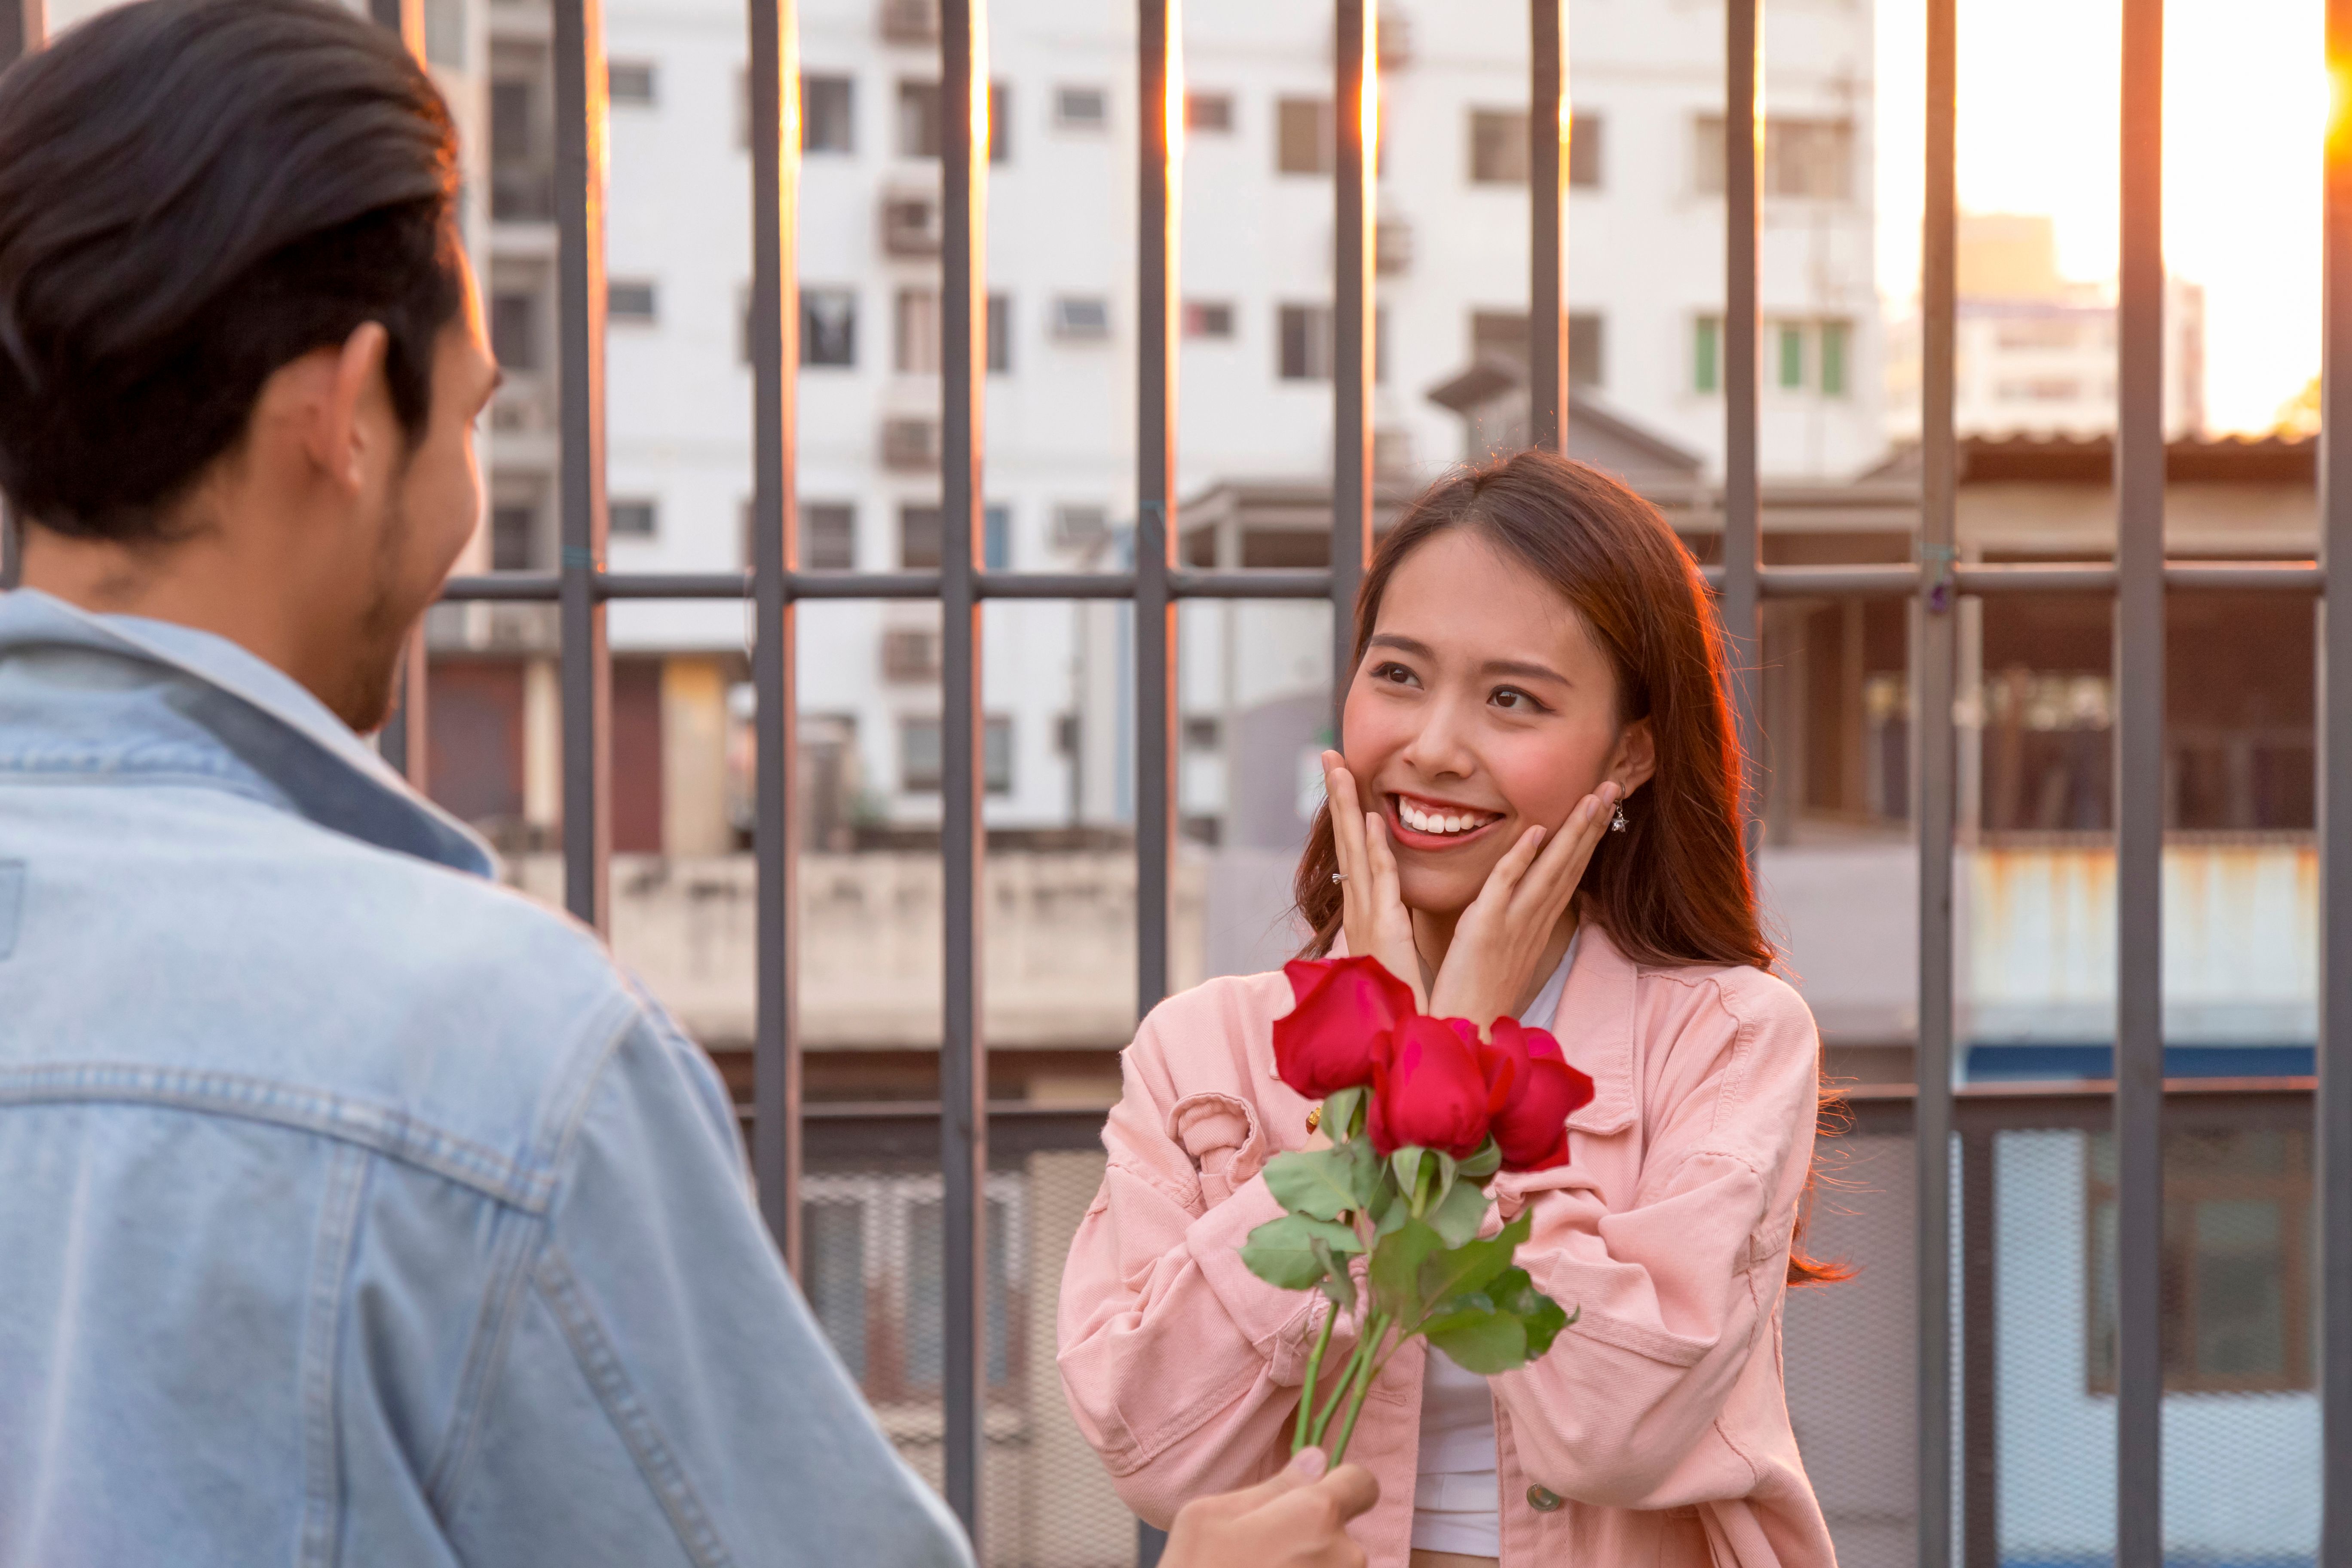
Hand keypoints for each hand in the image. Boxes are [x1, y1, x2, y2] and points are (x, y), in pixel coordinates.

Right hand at [1159, 1447, 1379, 1567]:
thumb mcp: (1213, 1516)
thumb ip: (1273, 1486)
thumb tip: (1315, 1460)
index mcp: (1317, 1515)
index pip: (1361, 1484)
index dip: (1338, 1485)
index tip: (1310, 1499)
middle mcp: (1345, 1555)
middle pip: (1340, 1530)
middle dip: (1311, 1533)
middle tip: (1265, 1549)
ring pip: (1331, 1562)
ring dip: (1307, 1564)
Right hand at [1321, 751, 1427, 1008]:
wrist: (1404, 1035)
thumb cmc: (1405, 996)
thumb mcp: (1396, 949)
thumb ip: (1392, 921)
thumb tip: (1393, 900)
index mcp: (1367, 911)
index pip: (1356, 853)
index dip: (1349, 815)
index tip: (1345, 780)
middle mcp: (1361, 908)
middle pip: (1348, 842)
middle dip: (1339, 798)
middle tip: (1330, 757)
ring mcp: (1368, 917)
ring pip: (1356, 852)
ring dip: (1348, 809)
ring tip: (1341, 770)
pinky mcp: (1384, 929)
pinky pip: (1379, 881)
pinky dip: (1375, 850)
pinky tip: (1373, 821)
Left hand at [1426, 781, 1619, 1029]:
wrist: (1465, 1034)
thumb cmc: (1476, 994)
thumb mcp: (1500, 951)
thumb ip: (1509, 922)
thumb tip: (1514, 901)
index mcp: (1535, 925)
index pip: (1568, 873)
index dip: (1587, 838)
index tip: (1603, 805)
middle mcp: (1532, 922)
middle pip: (1570, 865)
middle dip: (1593, 824)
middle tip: (1614, 784)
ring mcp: (1512, 925)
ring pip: (1549, 871)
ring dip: (1572, 833)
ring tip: (1593, 798)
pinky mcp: (1484, 931)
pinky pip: (1505, 889)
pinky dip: (1521, 860)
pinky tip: (1535, 832)